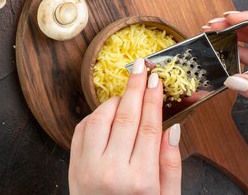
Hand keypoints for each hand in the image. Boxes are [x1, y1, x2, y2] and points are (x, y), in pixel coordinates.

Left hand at [69, 58, 181, 194]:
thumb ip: (171, 165)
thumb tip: (173, 128)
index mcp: (140, 180)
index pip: (149, 127)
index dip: (153, 99)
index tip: (156, 78)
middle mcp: (112, 172)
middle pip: (125, 117)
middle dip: (134, 87)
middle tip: (140, 66)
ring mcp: (88, 168)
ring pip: (100, 119)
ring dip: (114, 101)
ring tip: (127, 94)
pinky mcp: (73, 166)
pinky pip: (82, 130)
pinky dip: (95, 115)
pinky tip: (108, 113)